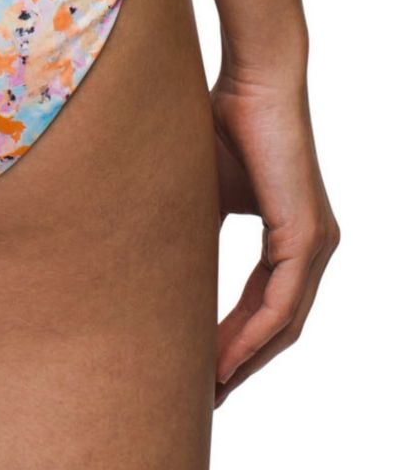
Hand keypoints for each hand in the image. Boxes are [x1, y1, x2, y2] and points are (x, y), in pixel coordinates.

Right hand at [211, 67, 338, 405]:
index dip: (237, 342)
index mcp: (295, 237)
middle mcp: (315, 246)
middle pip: (279, 327)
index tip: (203, 370)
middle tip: (204, 396)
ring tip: (208, 387)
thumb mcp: (208, 193)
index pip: (269, 307)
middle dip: (241, 365)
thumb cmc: (226, 123)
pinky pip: (281, 305)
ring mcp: (317, 242)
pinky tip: (223, 359)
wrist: (252, 80)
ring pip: (283, 324)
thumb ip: (199, 233)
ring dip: (244, 360)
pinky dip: (252, 336)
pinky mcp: (307, 235)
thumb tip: (160, 267)